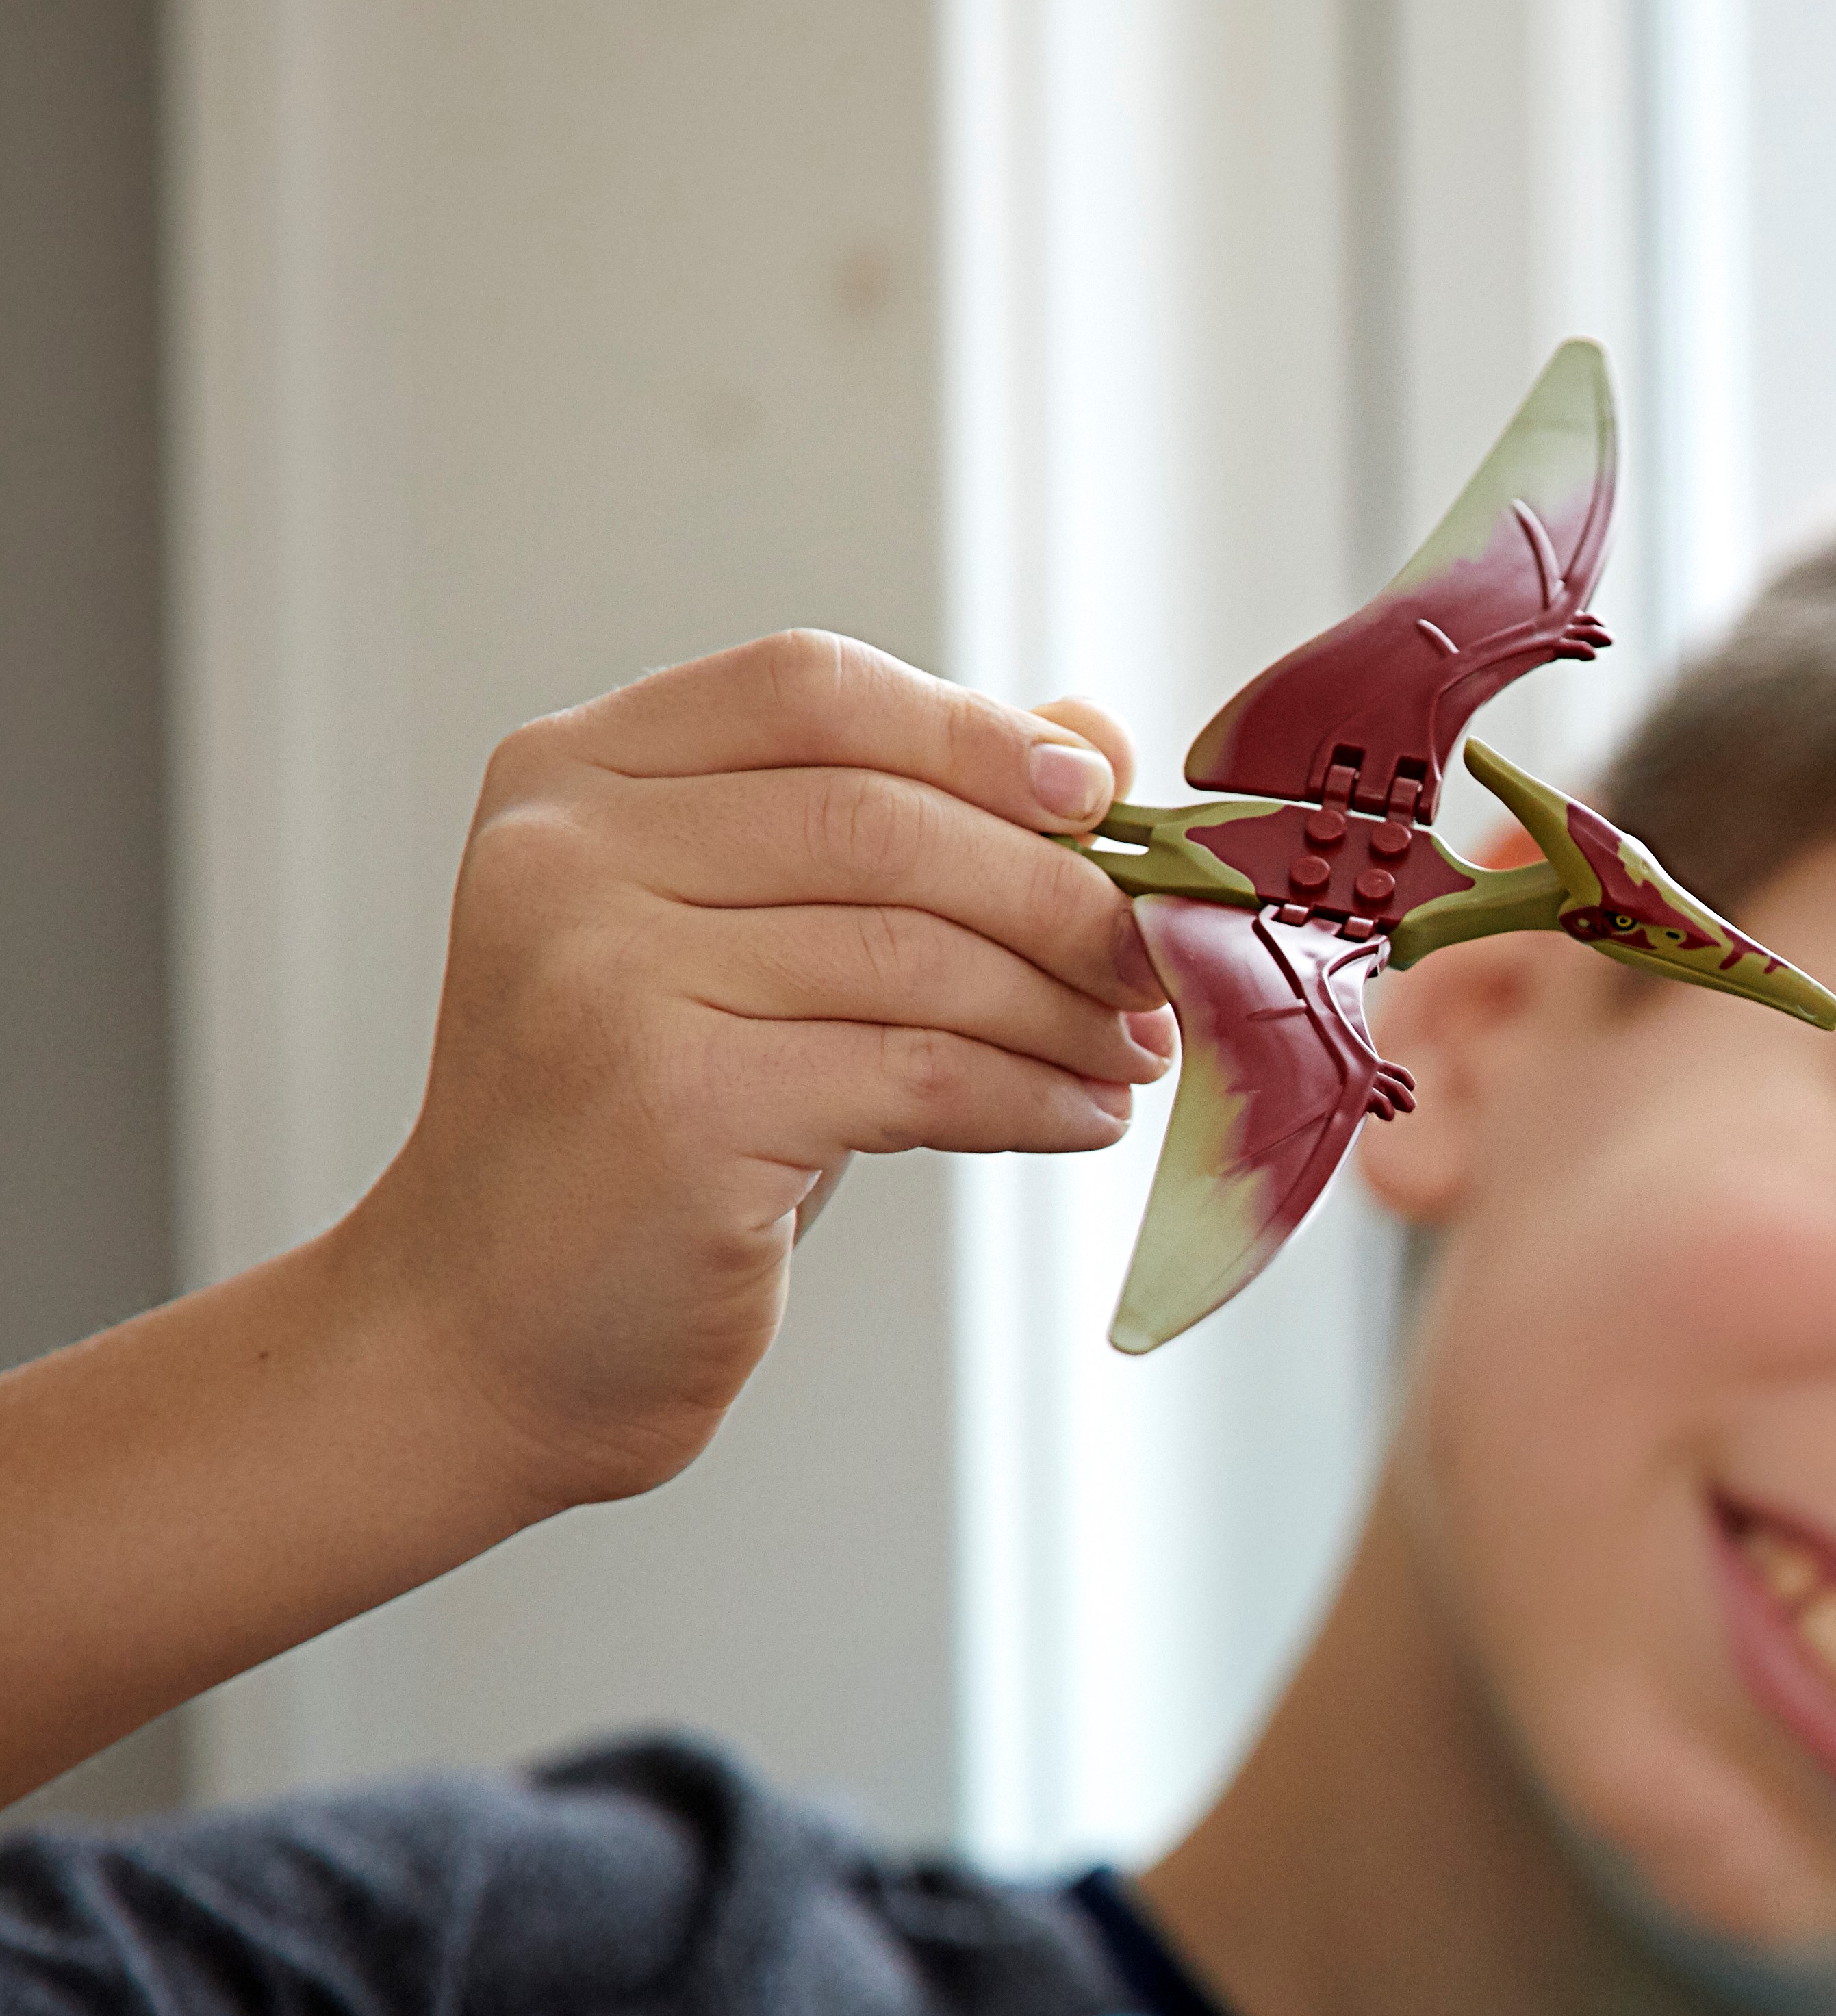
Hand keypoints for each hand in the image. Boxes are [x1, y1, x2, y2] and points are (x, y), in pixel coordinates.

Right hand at [341, 632, 1164, 1507]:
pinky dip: (1030, 1096)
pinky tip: (1078, 1119)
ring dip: (1062, 1008)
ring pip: (916, 953)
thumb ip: (901, 822)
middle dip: (1059, 895)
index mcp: (575, 776)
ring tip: (1134, 1052)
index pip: (813, 690)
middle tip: (1156, 962)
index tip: (1097, 802)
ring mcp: (604, 976)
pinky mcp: (670, 1105)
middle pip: (884, 820)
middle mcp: (567, 856)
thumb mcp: (754, 942)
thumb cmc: (647, 1126)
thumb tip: (1090, 734)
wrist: (499, 1326)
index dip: (977, 734)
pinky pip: (917, 1073)